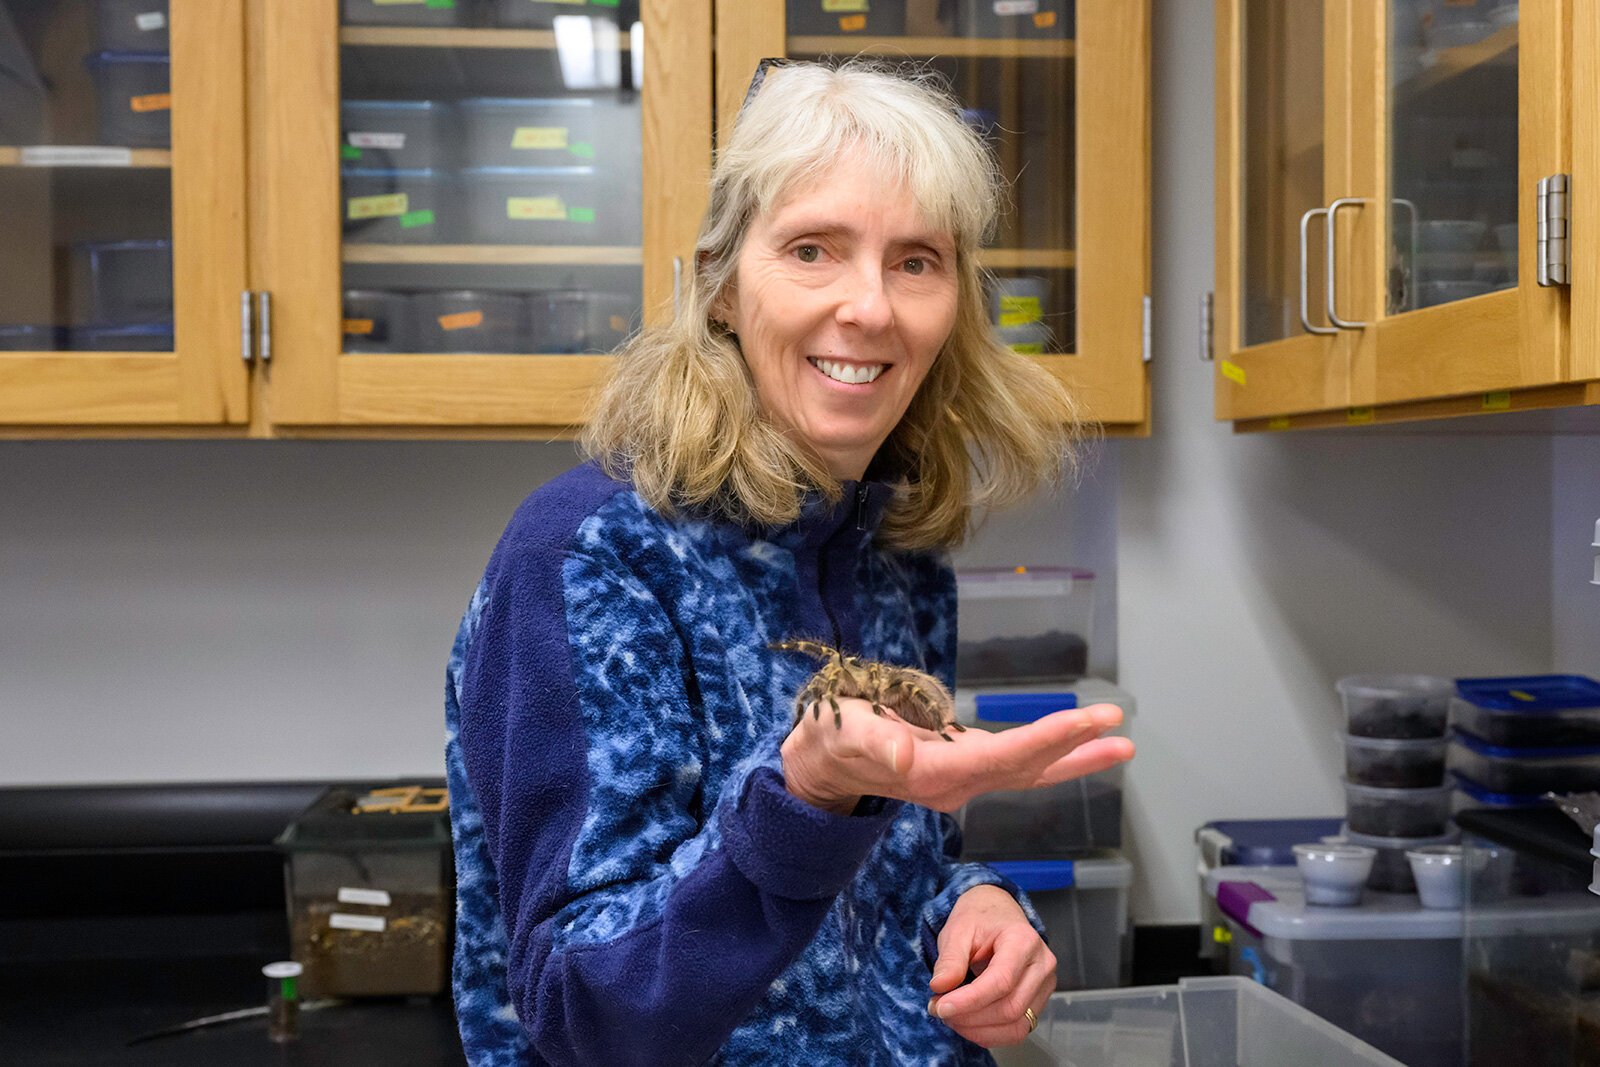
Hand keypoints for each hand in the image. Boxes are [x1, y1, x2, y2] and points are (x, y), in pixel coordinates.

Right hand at [779, 699, 1133, 814]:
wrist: (819, 766)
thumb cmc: (830, 739)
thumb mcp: (843, 731)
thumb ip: (876, 741)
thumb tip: (906, 758)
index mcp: (935, 772)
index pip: (1004, 755)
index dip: (1049, 738)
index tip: (1088, 721)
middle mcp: (956, 782)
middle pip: (1027, 768)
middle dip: (1075, 748)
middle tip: (1121, 729)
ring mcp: (961, 779)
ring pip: (1028, 770)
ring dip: (1074, 757)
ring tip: (1118, 741)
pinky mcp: (961, 768)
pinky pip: (1016, 765)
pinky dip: (1050, 754)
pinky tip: (1074, 745)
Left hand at [927, 884, 1054, 1047]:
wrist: (997, 913)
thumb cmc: (979, 919)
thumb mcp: (958, 930)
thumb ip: (950, 959)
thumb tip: (940, 988)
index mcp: (1023, 940)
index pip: (1001, 981)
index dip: (969, 1000)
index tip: (940, 1007)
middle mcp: (1042, 965)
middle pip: (1010, 1008)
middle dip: (969, 1017)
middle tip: (938, 1009)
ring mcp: (1044, 986)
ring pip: (1016, 1026)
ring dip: (978, 1030)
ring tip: (950, 1016)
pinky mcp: (1038, 1002)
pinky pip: (1017, 1030)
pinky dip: (989, 1034)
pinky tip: (967, 1023)